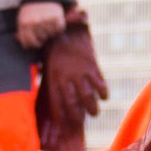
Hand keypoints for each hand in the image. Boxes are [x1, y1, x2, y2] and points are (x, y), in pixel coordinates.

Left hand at [15, 1, 65, 49]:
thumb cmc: (32, 10)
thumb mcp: (22, 19)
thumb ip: (21, 33)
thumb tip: (24, 45)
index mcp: (24, 23)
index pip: (30, 43)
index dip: (33, 45)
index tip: (36, 42)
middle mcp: (35, 22)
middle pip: (41, 40)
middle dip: (42, 37)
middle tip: (42, 29)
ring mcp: (46, 19)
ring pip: (50, 35)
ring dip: (50, 31)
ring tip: (47, 23)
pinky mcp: (57, 16)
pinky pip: (58, 30)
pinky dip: (57, 27)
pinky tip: (53, 21)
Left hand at [36, 10, 108, 150]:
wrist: (65, 27)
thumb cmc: (54, 47)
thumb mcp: (46, 63)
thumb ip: (49, 79)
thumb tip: (49, 96)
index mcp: (53, 77)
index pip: (57, 102)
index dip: (61, 114)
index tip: (65, 123)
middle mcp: (66, 77)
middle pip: (73, 102)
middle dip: (77, 115)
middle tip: (80, 121)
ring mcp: (79, 71)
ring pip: (87, 96)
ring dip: (92, 107)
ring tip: (94, 113)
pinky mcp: (91, 65)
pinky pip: (99, 82)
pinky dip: (103, 91)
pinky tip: (104, 97)